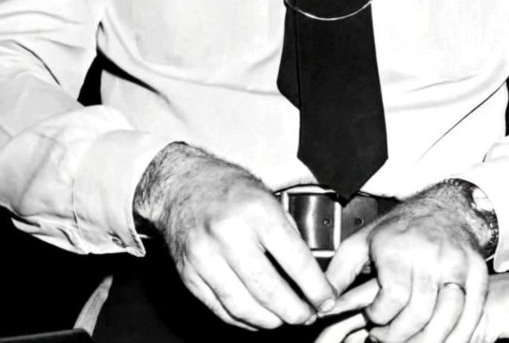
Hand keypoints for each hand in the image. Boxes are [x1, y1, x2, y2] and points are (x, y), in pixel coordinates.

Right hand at [134, 142, 336, 329]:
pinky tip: (260, 318)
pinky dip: (243, 320)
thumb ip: (290, 234)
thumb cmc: (231, 189)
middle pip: (269, 291)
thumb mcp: (269, 198)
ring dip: (270, 321)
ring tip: (286, 320)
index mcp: (258, 214)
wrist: (181, 185)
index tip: (327, 301)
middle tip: (309, 317)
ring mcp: (205, 259)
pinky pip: (221, 308)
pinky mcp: (189, 275)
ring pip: (243, 307)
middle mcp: (229, 237)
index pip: (295, 262)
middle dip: (295, 312)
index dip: (316, 288)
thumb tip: (311, 275)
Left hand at [322, 183, 489, 342]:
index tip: (373, 322)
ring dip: (428, 340)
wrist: (448, 206)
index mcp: (399, 249)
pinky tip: (445, 342)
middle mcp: (431, 256)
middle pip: (418, 313)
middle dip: (399, 336)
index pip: (392, 299)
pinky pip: (471, 312)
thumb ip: (338, 274)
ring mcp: (458, 264)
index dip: (379, 320)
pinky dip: (459, 334)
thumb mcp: (362, 242)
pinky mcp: (477, 272)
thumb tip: (319, 303)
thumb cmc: (403, 227)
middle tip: (387, 338)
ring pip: (447, 316)